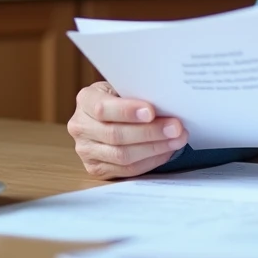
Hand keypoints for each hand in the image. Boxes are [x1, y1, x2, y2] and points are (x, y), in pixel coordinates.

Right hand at [68, 82, 188, 178]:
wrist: (108, 115)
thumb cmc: (121, 97)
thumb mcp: (123, 87)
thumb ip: (137, 93)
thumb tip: (167, 103)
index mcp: (85, 100)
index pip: (102, 108)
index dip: (127, 111)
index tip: (152, 111)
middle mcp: (80, 126)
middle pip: (115, 135)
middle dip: (150, 132)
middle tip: (176, 128)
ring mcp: (86, 151)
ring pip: (122, 155)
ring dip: (154, 148)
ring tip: (177, 140)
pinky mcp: (96, 169)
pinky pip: (126, 170)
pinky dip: (150, 161)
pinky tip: (166, 151)